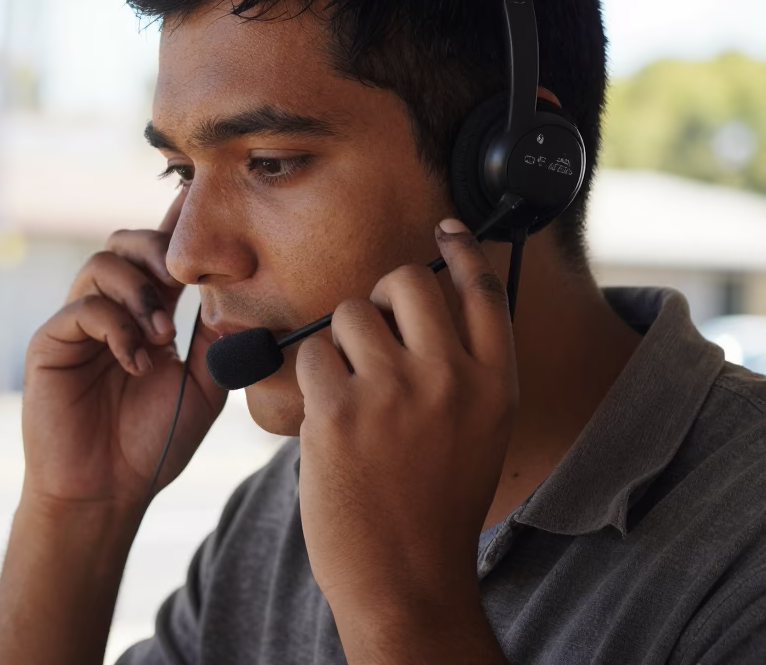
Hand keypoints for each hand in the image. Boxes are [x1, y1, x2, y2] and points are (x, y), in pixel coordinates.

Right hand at [21, 190, 226, 515]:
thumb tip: (245, 290)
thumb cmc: (155, 441)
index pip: (161, 254)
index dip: (179, 221)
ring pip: (102, 264)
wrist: (109, 491)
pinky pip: (83, 308)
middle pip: (126, 241)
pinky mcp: (52, 342)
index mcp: (148, 311)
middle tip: (182, 279)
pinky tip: (137, 362)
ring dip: (140, 291)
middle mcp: (111, 308)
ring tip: (163, 335)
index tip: (204, 195)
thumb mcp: (204, 383)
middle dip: (157, 249)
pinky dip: (117, 328)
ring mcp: (78, 323)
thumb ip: (219, 335)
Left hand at [295, 219, 514, 662]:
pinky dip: (312, 379)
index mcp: (496, 384)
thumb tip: (411, 310)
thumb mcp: (475, 433)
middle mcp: (452, 377)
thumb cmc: (432, 507)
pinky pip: (312, 354)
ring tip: (351, 396)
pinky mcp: (341, 410)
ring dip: (340, 345)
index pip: (482, 291)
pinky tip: (329, 419)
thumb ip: (461, 372)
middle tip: (372, 324)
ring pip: (350, 313)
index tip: (446, 229)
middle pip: (408, 281)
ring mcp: (396, 391)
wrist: (405, 579)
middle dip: (381, 294)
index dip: (461, 250)